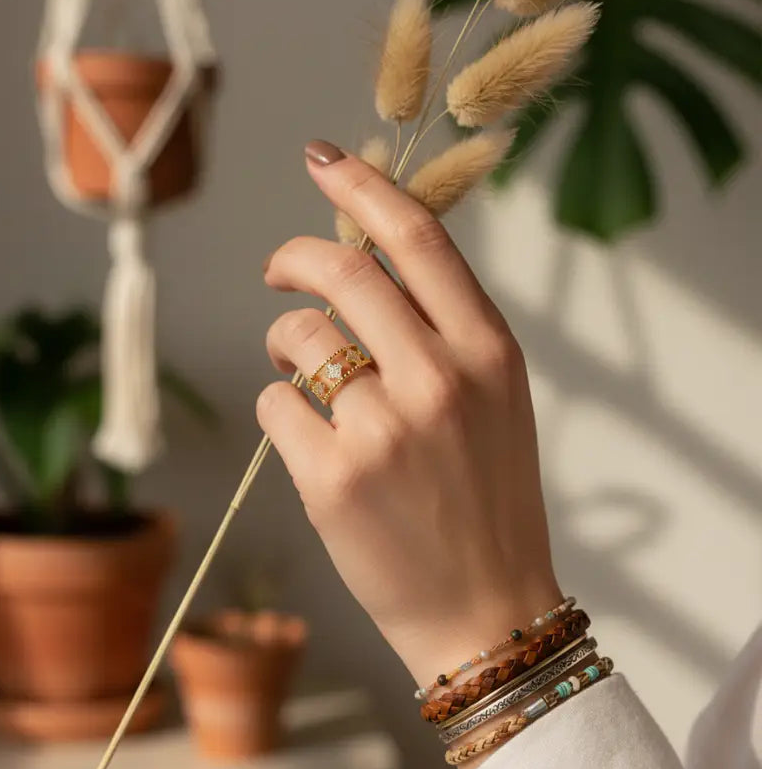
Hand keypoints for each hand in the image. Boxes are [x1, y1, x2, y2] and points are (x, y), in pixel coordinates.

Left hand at [257, 140, 561, 689]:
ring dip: (285, 345)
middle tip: (278, 267)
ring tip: (302, 376)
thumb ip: (442, 330)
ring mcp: (382, 429)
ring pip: (296, 338)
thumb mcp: (494, 398)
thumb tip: (366, 265)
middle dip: (295, 258)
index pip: (418, 239)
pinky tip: (310, 441)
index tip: (321, 159)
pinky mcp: (331, 478)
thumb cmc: (489, 497)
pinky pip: (274, 404)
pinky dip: (280, 408)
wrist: (488, 608)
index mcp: (489, 351)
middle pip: (341, 273)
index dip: (363, 187)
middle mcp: (439, 379)